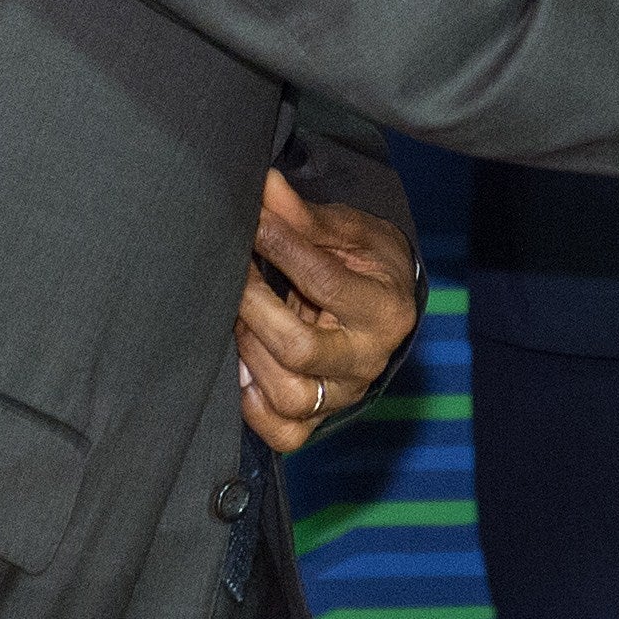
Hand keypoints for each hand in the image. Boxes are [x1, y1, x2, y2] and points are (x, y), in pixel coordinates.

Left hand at [234, 167, 421, 451]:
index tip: (251, 221)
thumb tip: (264, 183)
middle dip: (255, 306)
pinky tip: (241, 374)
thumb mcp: (348, 233)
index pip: (326, 282)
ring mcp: (345, 395)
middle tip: (232, 272)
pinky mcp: (322, 418)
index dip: (281, 248)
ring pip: (290, 396)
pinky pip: (285, 435)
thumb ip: (304, 217)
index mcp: (385, 310)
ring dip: (250, 354)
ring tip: (234, 318)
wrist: (387, 305)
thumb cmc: (365, 263)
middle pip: (301, 349)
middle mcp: (369, 359)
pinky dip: (255, 410)